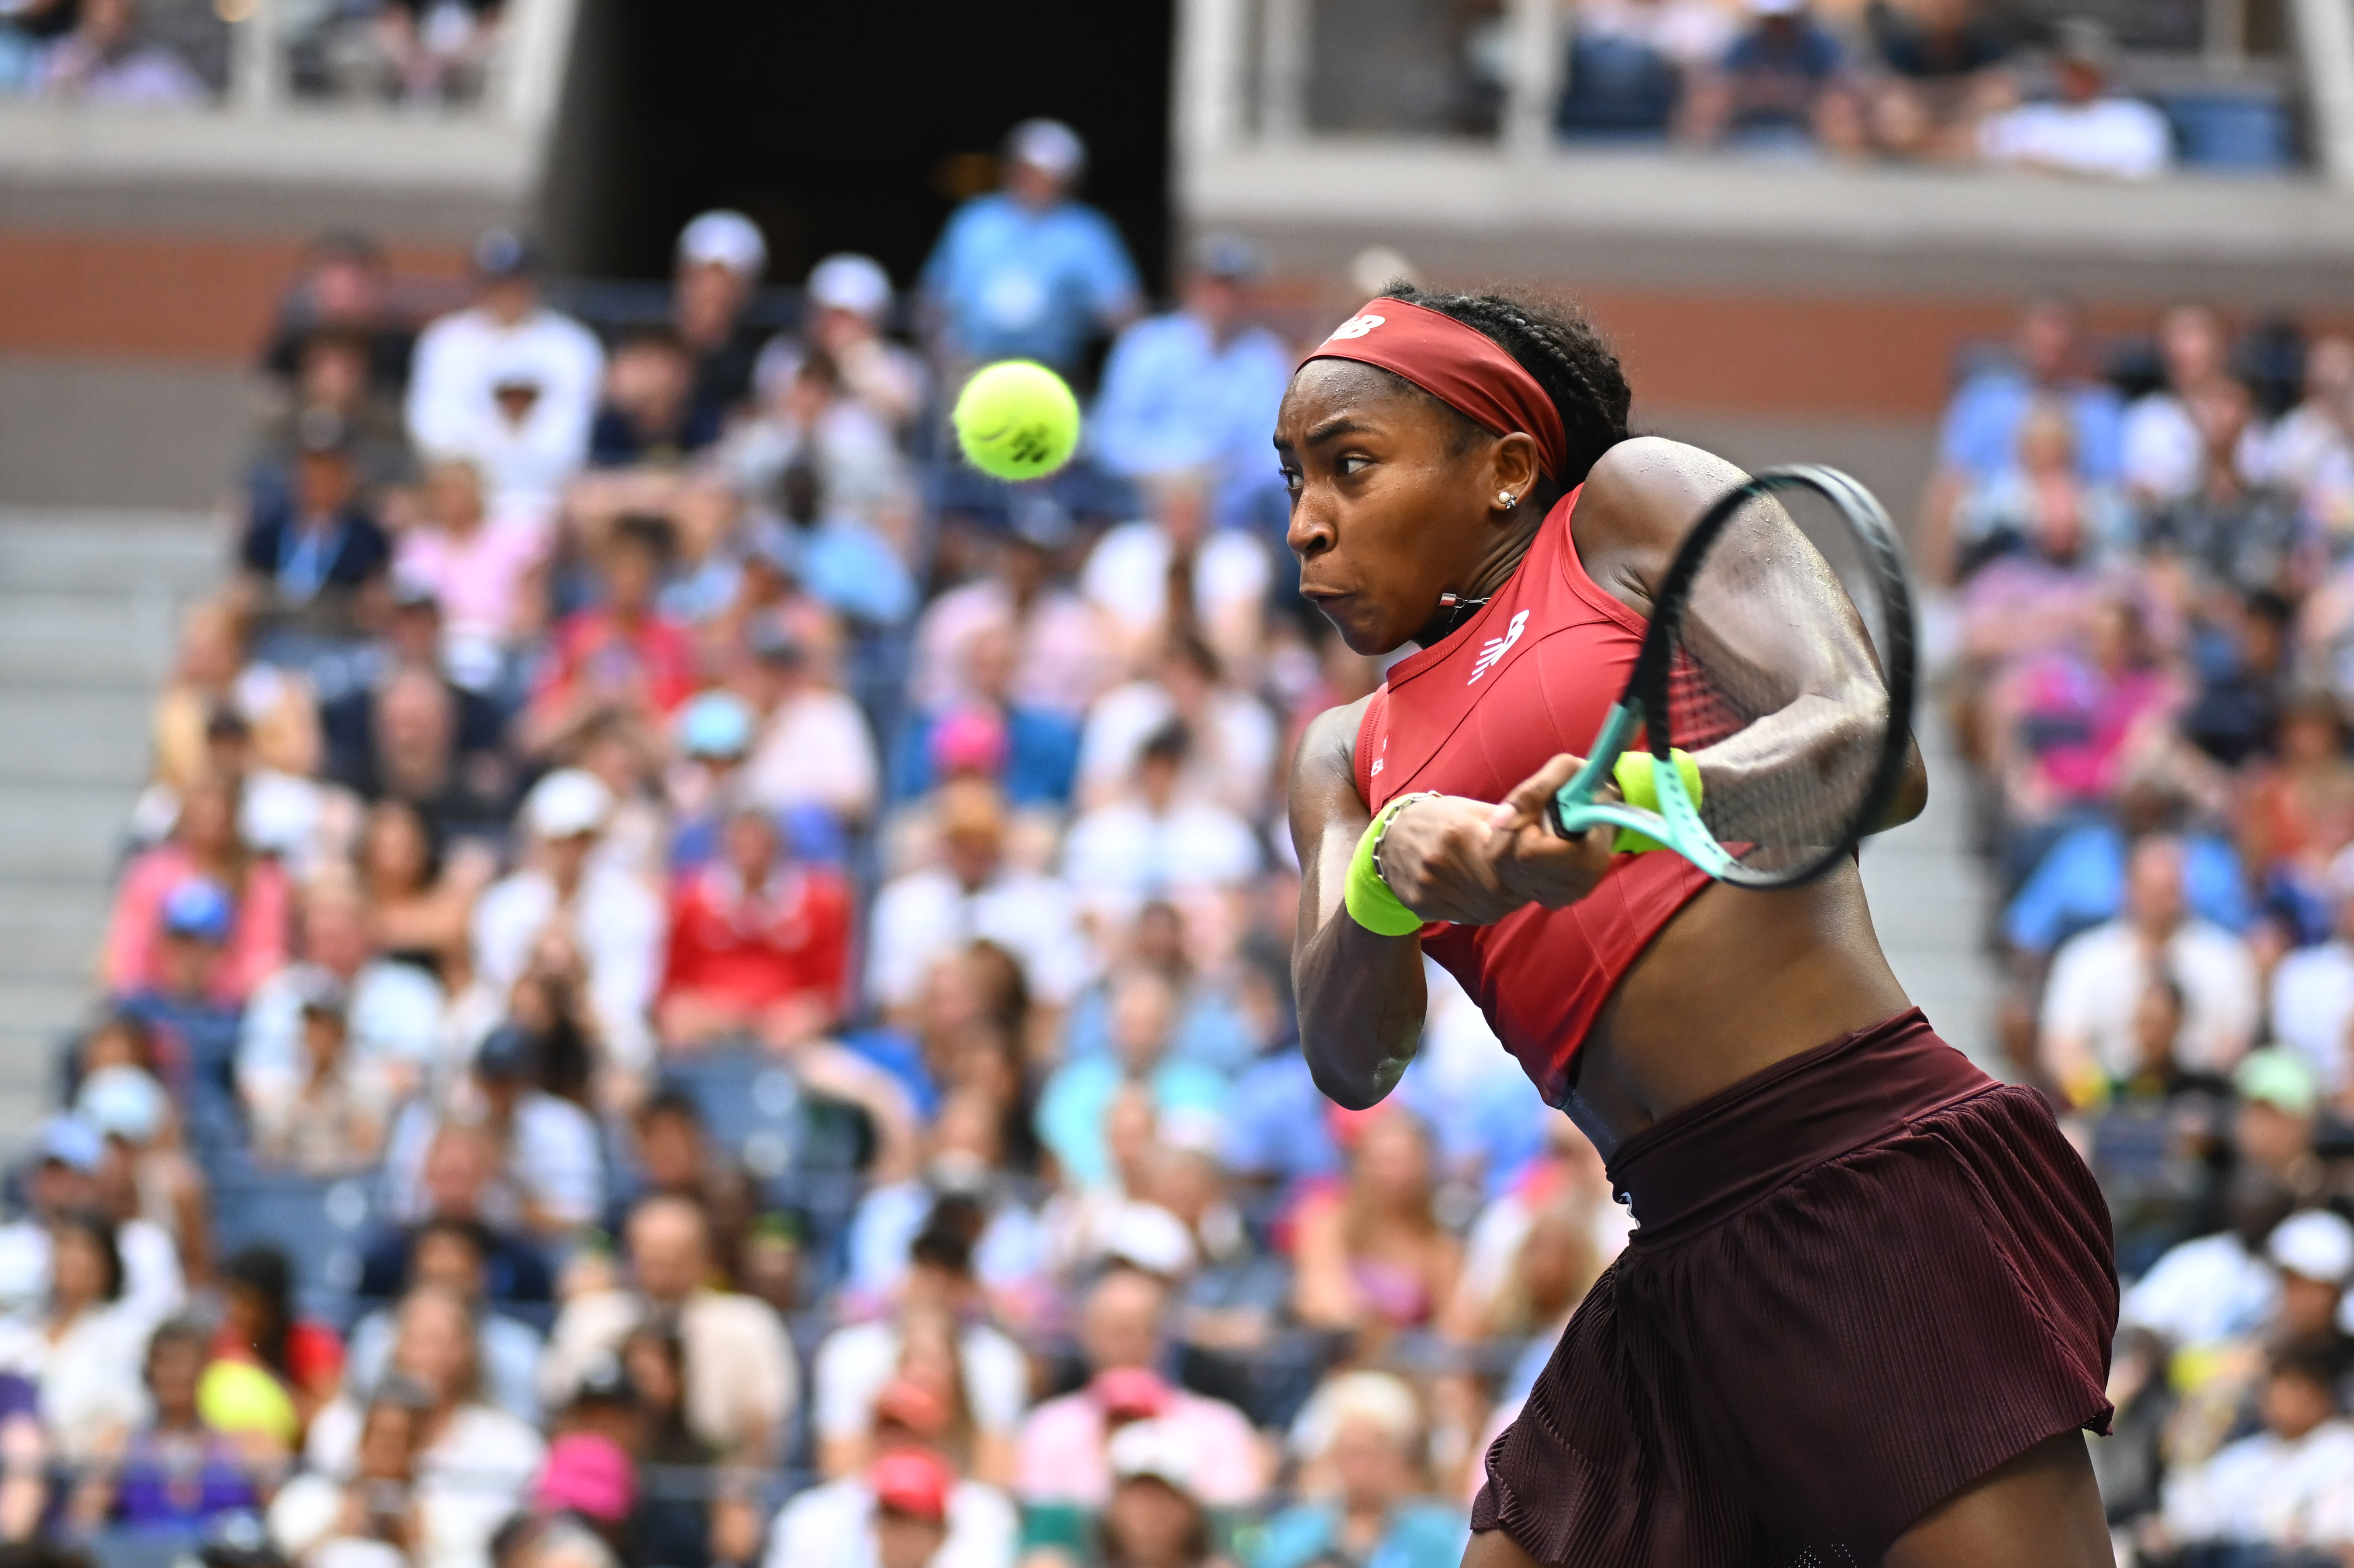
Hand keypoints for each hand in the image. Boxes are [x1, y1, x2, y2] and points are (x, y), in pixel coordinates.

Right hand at [1376, 769, 1610, 924]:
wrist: (1390, 837)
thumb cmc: (1441, 819)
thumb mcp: (1471, 811)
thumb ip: (1506, 824)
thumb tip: (1546, 834)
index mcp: (1460, 833)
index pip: (1507, 868)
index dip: (1525, 875)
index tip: (1533, 872)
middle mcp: (1441, 861)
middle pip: (1498, 894)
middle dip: (1516, 892)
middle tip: (1521, 884)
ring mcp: (1428, 886)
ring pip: (1484, 910)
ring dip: (1499, 903)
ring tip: (1498, 888)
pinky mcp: (1420, 905)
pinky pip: (1463, 918)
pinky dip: (1477, 909)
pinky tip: (1476, 894)